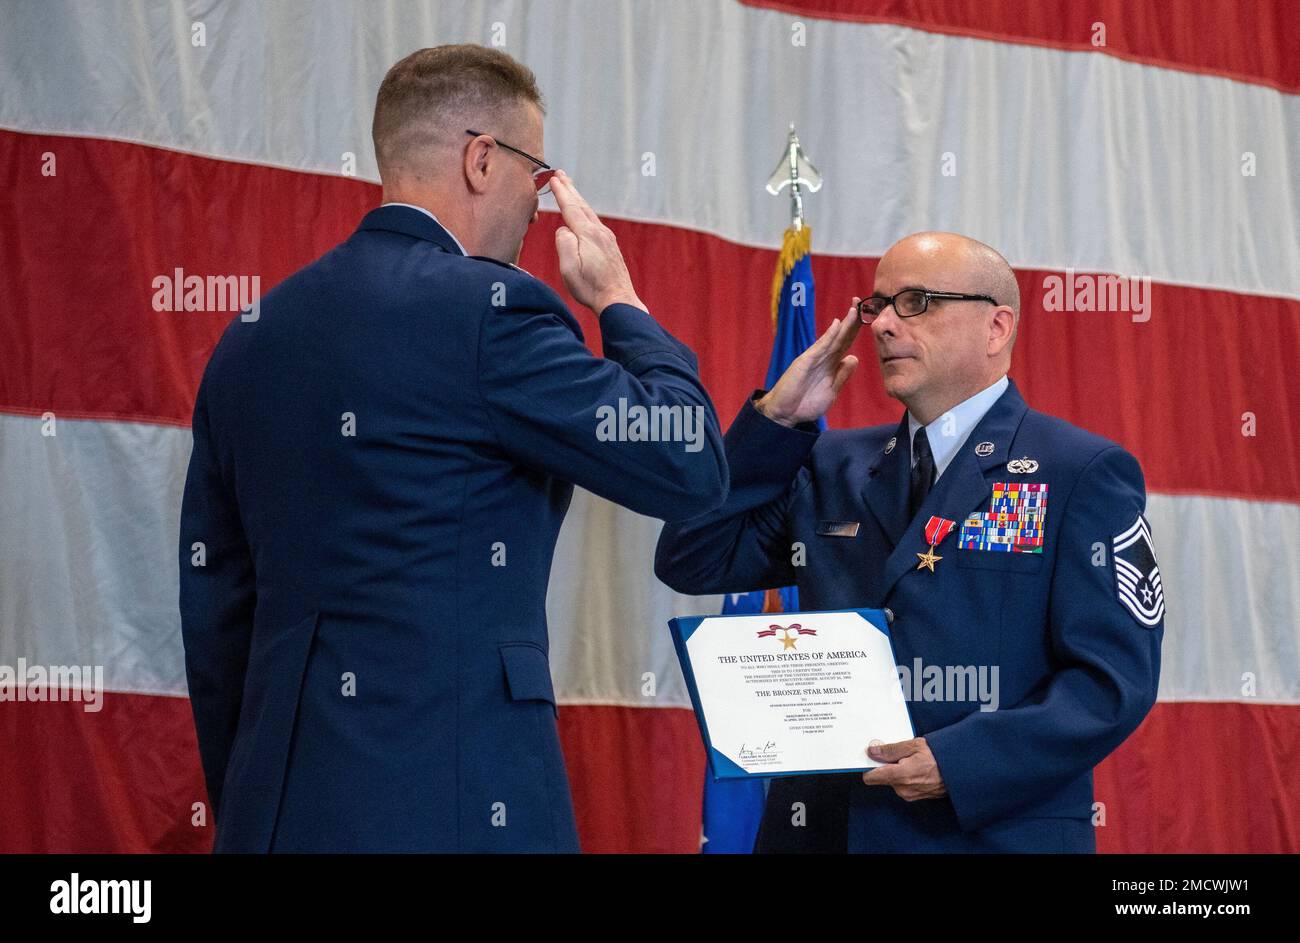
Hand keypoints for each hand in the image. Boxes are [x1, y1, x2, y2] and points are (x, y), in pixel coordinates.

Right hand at [550, 171, 644, 312]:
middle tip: (560, 174)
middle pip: (581, 205)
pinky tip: (583, 214)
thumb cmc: (591, 288)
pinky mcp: (610, 246)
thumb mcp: (569, 268)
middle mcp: (600, 232)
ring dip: (578, 198)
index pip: (570, 208)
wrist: (618, 299)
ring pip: (589, 212)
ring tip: (570, 188)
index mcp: (588, 234)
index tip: (553, 179)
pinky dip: (585, 211)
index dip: (561, 193)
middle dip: (570, 189)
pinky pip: (595, 221)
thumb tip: (564, 229)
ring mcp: (607, 238)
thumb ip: (564, 243)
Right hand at [755, 302, 860, 426]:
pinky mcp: (805, 362)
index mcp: (831, 364)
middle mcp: (824, 357)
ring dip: (844, 324)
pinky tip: (837, 325)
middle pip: (842, 336)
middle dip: (852, 320)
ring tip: (855, 309)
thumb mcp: (832, 390)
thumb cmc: (806, 403)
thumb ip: (842, 374)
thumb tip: (854, 358)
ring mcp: (814, 358)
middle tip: (861, 301)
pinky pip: (819, 347)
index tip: (868, 314)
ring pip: (833, 338)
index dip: (856, 329)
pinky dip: (828, 336)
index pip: (846, 342)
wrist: (785, 414)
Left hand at [861, 737, 946, 800]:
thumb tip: (872, 752)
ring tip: (913, 760)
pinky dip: (906, 777)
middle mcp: (902, 789)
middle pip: (882, 777)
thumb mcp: (914, 746)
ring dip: (898, 771)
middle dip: (887, 765)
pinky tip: (917, 768)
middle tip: (900, 754)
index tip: (871, 757)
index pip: (871, 777)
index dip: (869, 766)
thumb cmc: (941, 757)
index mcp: (900, 775)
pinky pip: (903, 785)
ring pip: (893, 781)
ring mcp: (909, 795)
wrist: (961, 772)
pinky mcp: (915, 797)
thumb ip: (891, 750)